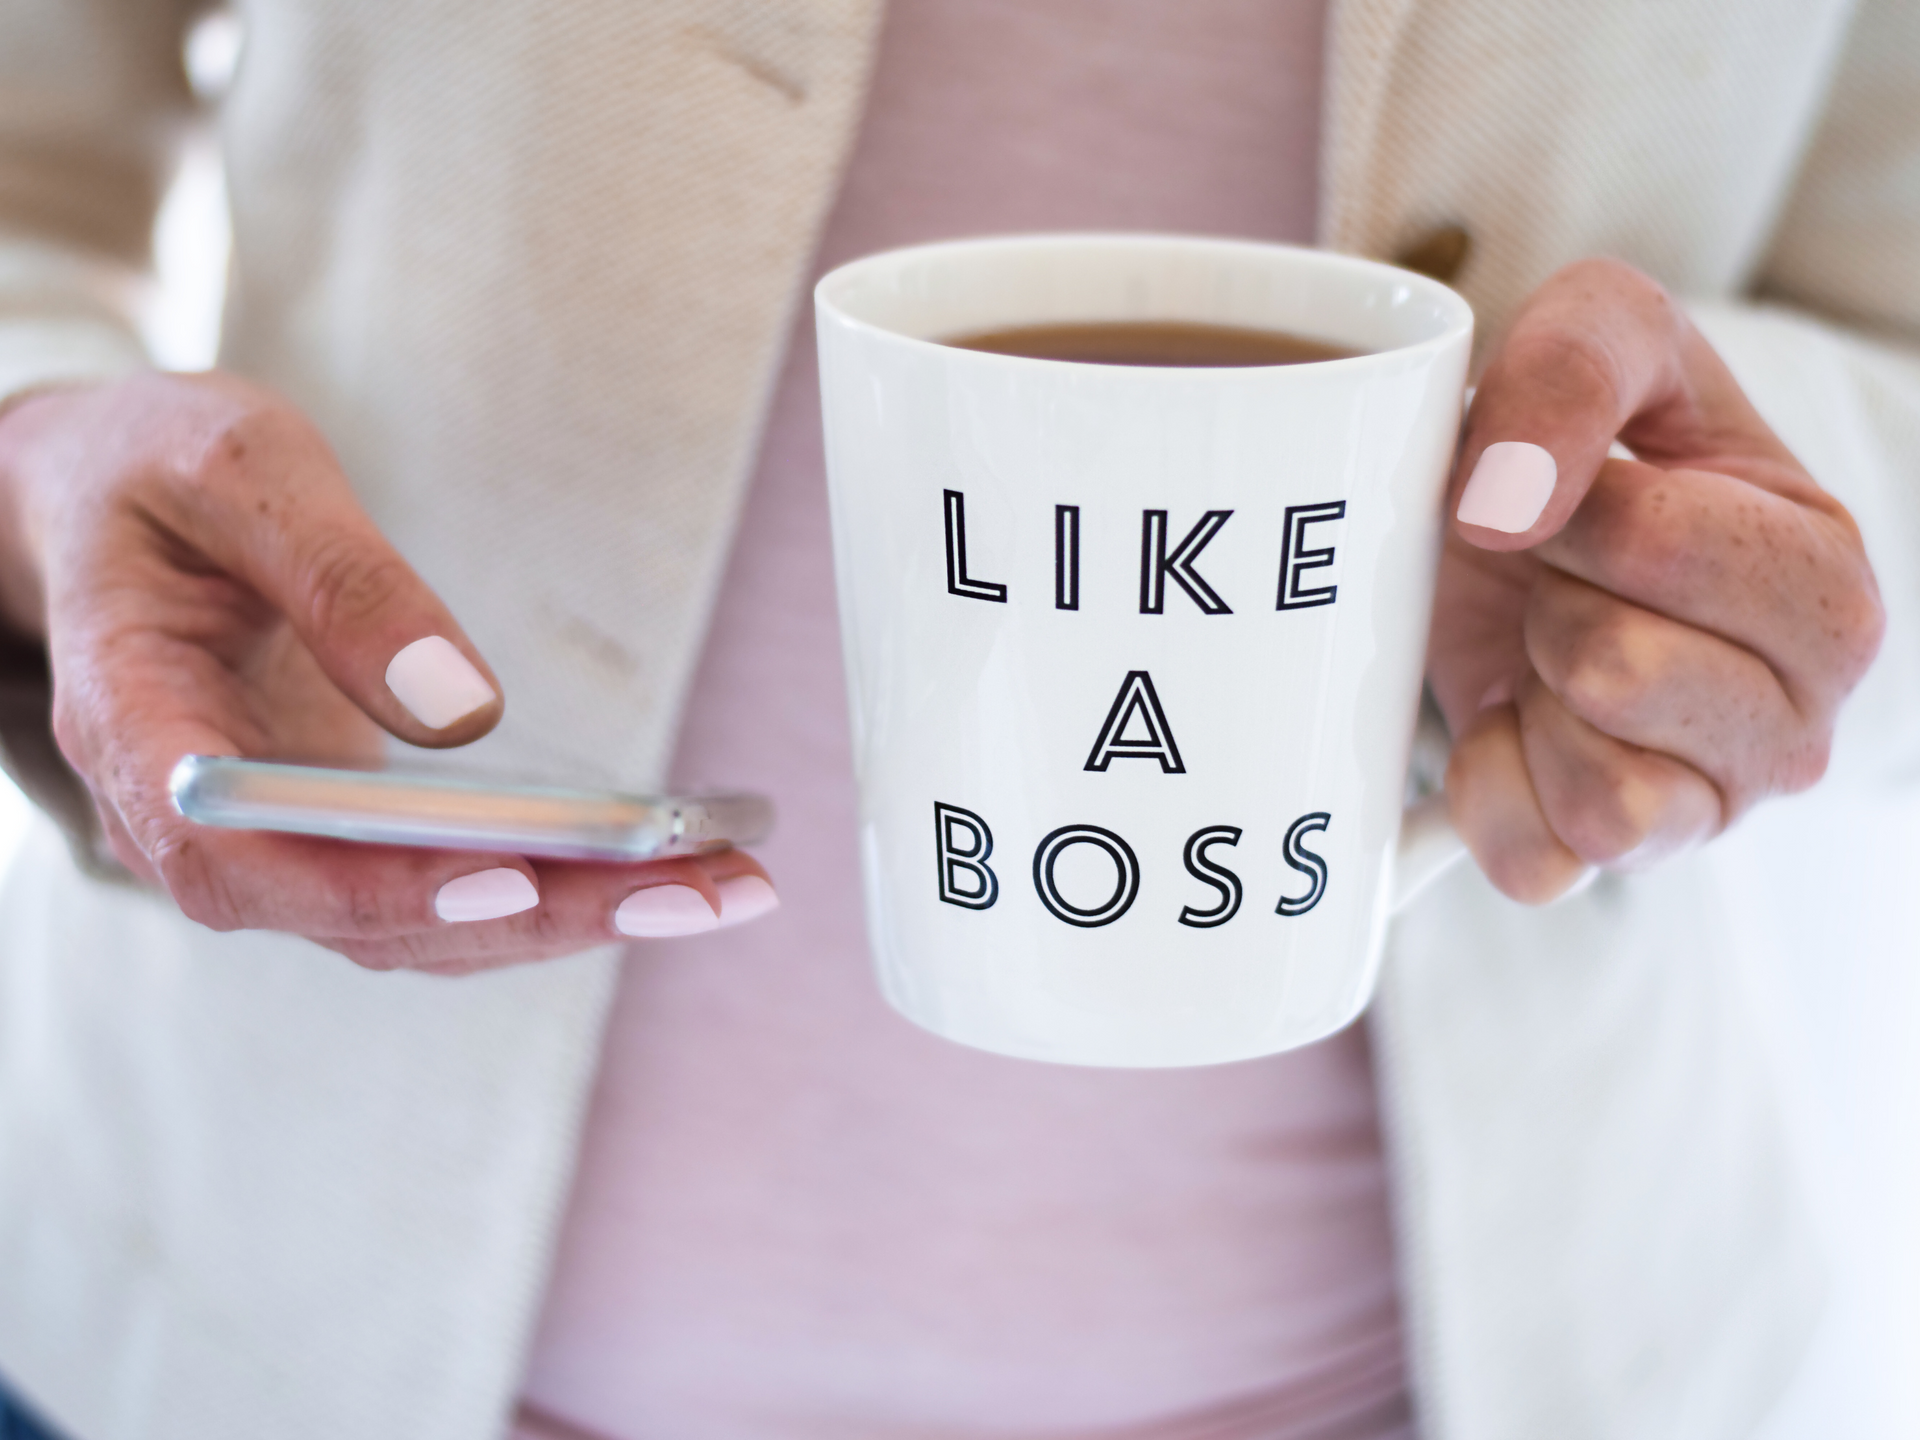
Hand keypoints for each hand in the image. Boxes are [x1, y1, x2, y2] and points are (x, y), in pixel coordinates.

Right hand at [0, 370, 774, 972]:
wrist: (104, 503)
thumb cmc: (153, 477)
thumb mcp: (236, 471)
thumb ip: (339, 579)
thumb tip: (460, 707)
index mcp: (136, 731)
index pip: (237, 859)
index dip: (371, 889)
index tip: (505, 882)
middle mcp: (198, 820)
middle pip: (364, 918)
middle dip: (540, 916)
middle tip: (691, 892)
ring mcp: (270, 840)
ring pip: (420, 924)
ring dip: (574, 917)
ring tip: (720, 885)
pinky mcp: (332, 833)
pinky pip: (439, 887)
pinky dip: (554, 888)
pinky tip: (660, 868)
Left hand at [1427, 259, 1883, 901]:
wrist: (1513, 529)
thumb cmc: (1584, 436)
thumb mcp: (1602, 330)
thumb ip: (1572, 366)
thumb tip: (1504, 504)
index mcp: (1824, 576)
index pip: (1655, 546)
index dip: (1566, 509)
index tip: (1576, 498)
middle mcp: (1801, 715)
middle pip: (1612, 669)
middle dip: (1547, 603)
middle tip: (1560, 581)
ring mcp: (1717, 805)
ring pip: (1596, 792)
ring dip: (1529, 702)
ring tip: (1548, 649)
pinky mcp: (1622, 863)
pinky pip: (1536, 861)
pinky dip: (1490, 789)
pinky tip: (1514, 723)